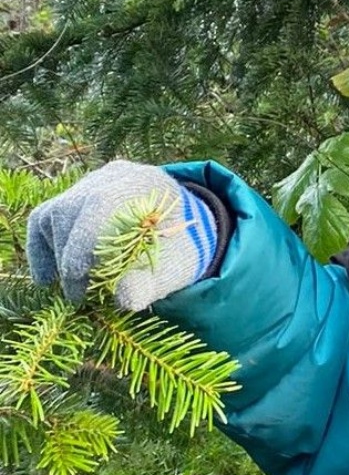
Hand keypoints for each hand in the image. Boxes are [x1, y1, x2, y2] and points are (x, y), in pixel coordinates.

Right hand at [26, 161, 219, 310]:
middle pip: (71, 208)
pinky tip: (47, 279)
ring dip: (56, 254)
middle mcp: (116, 176)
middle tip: (79, 294)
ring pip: (54, 213)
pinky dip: (42, 248)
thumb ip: (150, 282)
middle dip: (68, 255)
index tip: (79, 280)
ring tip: (76, 287)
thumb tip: (124, 299)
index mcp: (147, 183)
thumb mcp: (171, 268)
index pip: (102, 202)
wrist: (181, 233)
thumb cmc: (176, 252)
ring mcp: (92, 182)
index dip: (83, 241)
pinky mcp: (73, 196)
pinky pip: (45, 217)